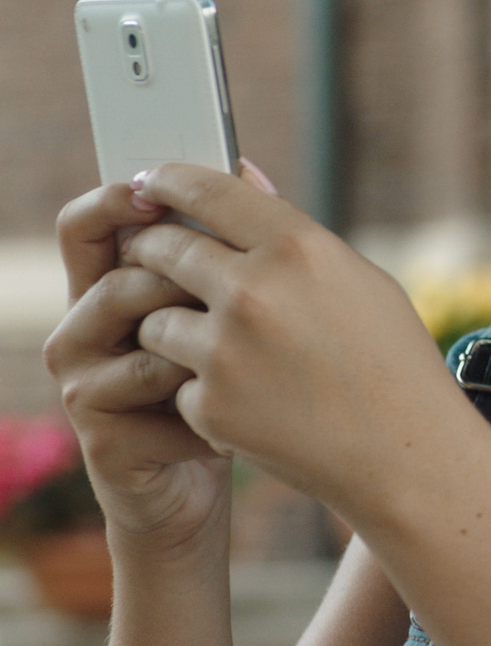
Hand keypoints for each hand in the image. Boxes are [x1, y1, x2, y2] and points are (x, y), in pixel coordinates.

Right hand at [47, 182, 231, 557]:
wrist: (214, 478)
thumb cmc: (231, 384)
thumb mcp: (234, 309)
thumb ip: (232, 246)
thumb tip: (250, 166)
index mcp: (111, 290)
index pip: (86, 228)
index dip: (112, 202)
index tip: (154, 187)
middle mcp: (84, 331)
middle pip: (119, 276)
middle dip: (188, 281)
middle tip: (242, 296)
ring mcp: (84, 386)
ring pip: (147, 334)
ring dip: (211, 345)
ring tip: (252, 362)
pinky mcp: (104, 438)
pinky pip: (163, 394)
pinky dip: (218, 402)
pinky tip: (244, 419)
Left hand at [114, 163, 468, 514]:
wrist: (403, 453)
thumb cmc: (391, 358)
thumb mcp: (358, 279)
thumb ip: (290, 230)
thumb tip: (241, 174)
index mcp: (299, 248)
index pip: (208, 190)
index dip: (170, 179)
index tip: (152, 180)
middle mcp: (254, 292)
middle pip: (163, 248)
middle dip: (152, 250)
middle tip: (155, 256)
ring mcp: (224, 352)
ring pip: (154, 318)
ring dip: (172, 325)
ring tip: (222, 345)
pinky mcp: (208, 405)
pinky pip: (175, 379)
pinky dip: (199, 386)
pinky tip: (248, 397)